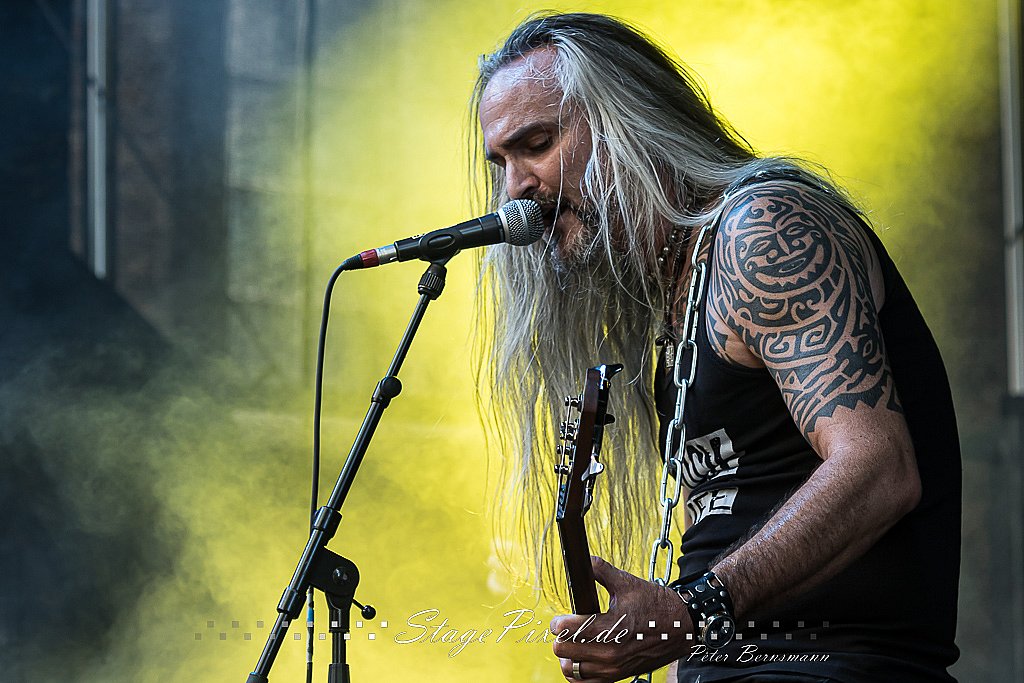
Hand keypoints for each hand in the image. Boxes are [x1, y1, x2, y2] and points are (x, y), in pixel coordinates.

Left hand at [550, 556, 692, 681]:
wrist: (680, 626)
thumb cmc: (655, 604)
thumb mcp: (627, 583)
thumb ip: (601, 570)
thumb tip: (584, 560)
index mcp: (611, 627)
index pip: (569, 630)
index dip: (558, 622)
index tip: (560, 619)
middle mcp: (611, 652)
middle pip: (564, 651)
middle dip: (561, 637)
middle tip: (566, 629)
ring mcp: (614, 668)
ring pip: (572, 670)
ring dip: (567, 657)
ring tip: (572, 644)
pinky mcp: (618, 676)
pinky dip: (578, 673)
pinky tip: (580, 660)